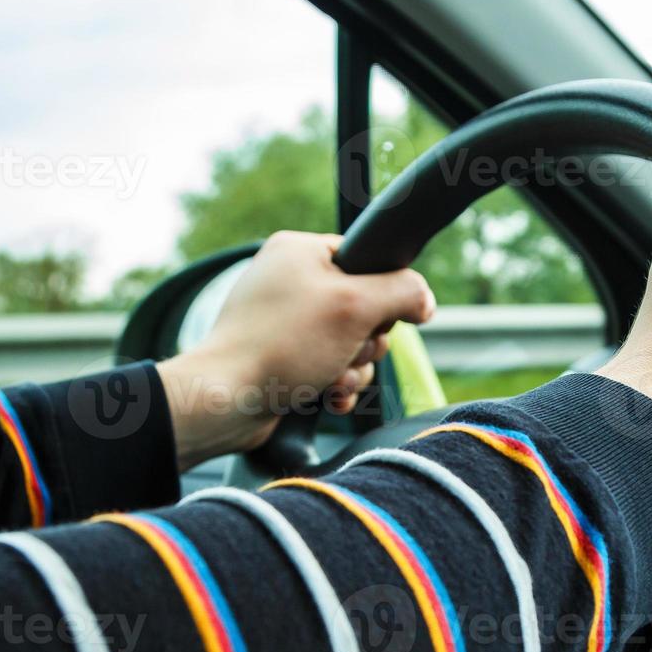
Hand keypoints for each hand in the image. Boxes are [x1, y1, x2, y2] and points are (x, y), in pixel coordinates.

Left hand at [157, 231, 435, 468]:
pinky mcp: (284, 358)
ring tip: (332, 379)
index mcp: (300, 251)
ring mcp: (286, 323)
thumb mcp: (355, 306)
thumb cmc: (282, 345)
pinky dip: (337, 384)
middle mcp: (290, 281)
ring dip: (353, 368)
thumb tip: (424, 299)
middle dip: (366, 341)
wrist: (226, 400)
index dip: (383, 290)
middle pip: (365, 307)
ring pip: (352, 343)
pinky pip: (331, 367)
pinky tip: (329, 397)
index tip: (378, 315)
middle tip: (347, 350)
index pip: (366, 259)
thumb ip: (402, 292)